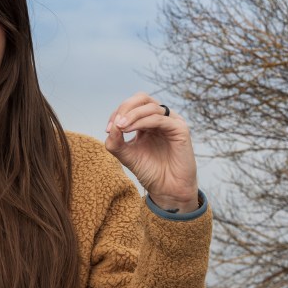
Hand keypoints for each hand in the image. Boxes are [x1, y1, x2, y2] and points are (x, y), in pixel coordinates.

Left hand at [104, 91, 198, 210]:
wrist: (167, 189)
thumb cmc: (150, 171)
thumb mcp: (127, 155)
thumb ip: (116, 141)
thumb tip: (110, 127)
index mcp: (148, 122)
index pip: (132, 106)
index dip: (118, 113)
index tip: (107, 129)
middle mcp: (161, 118)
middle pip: (142, 98)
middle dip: (125, 108)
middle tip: (115, 124)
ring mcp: (171, 122)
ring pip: (150, 106)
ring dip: (132, 115)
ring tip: (120, 127)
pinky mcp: (180, 129)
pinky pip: (159, 118)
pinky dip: (142, 121)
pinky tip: (130, 129)